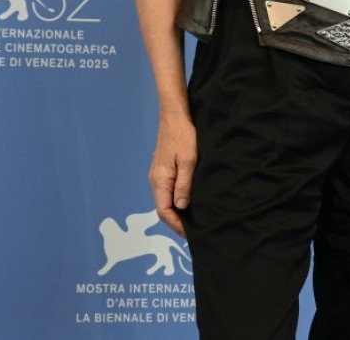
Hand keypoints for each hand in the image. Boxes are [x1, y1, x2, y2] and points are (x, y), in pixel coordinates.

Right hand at [149, 116, 196, 236]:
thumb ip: (184, 186)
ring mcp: (158, 174)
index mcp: (160, 180)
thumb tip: (181, 208)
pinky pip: (167, 191)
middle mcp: (155, 180)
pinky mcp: (163, 169)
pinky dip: (176, 201)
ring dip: (177, 211)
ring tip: (193, 219)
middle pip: (163, 208)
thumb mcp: (189, 162)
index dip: (176, 225)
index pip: (163, 211)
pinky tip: (188, 202)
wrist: (174, 116)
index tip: (191, 234)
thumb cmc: (183, 136)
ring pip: (165, 200)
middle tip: (195, 230)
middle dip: (177, 222)